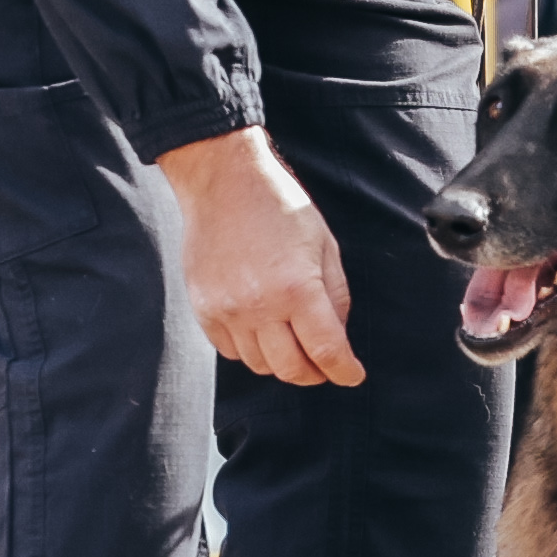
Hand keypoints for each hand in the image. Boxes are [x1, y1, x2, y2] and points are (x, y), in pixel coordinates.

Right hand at [155, 129, 362, 385]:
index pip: (327, 351)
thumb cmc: (279, 206)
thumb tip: (336, 335)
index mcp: (298, 287)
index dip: (345, 371)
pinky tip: (261, 329)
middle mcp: (260, 306)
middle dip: (315, 374)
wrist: (223, 181)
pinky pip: (230, 350)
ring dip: (281, 362)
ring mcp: (227, 310)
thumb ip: (336, 294)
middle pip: (291, 369)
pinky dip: (250, 350)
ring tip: (291, 342)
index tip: (352, 375)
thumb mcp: (324, 243)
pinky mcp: (204, 309)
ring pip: (259, 365)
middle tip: (324, 366)